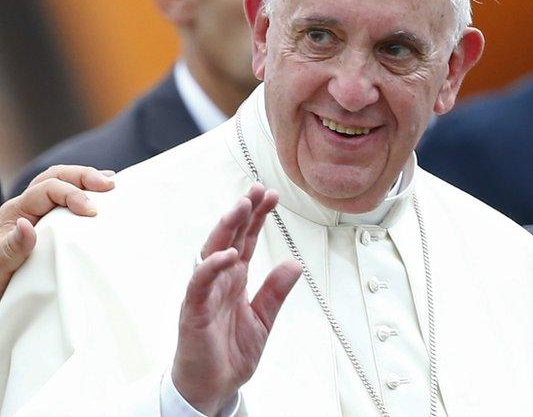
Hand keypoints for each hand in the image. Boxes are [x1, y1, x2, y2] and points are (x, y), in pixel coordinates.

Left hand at [0, 165, 114, 296]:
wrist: (2, 283)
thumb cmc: (1, 273)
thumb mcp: (2, 263)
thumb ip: (13, 246)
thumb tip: (26, 225)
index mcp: (17, 210)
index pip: (47, 189)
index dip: (72, 194)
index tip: (92, 212)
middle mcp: (29, 204)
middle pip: (57, 176)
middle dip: (84, 176)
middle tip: (109, 186)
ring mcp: (42, 209)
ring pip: (65, 180)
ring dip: (88, 179)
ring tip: (112, 184)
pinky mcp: (53, 217)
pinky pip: (70, 193)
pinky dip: (89, 190)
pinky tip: (105, 193)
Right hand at [172, 184, 301, 414]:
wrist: (213, 387)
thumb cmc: (230, 353)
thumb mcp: (264, 318)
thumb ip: (276, 291)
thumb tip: (295, 263)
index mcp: (235, 280)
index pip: (247, 241)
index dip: (257, 218)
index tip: (271, 196)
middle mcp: (218, 281)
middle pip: (229, 238)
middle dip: (242, 213)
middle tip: (256, 190)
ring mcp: (204, 294)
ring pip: (212, 253)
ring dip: (226, 229)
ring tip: (241, 208)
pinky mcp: (193, 311)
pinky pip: (200, 284)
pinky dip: (212, 267)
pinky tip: (228, 254)